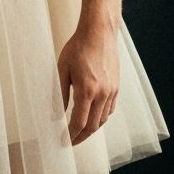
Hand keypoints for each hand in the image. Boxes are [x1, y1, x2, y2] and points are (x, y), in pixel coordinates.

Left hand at [57, 25, 119, 144]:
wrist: (99, 32)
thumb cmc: (78, 48)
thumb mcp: (62, 70)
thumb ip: (59, 94)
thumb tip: (56, 115)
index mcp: (87, 90)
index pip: (79, 122)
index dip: (71, 136)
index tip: (63, 142)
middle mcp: (102, 93)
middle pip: (93, 126)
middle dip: (81, 137)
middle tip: (71, 141)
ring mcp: (111, 90)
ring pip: (103, 119)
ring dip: (91, 129)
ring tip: (81, 132)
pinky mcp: (116, 86)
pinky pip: (110, 109)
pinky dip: (101, 117)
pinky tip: (93, 117)